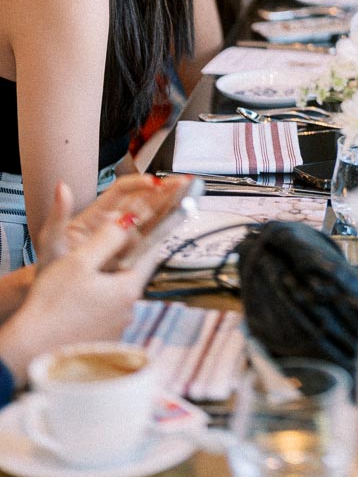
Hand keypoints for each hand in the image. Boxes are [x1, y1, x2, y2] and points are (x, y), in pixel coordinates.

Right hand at [0, 213, 161, 384]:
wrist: (29, 350)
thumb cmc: (52, 306)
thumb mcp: (80, 261)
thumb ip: (108, 237)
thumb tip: (129, 221)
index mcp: (129, 290)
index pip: (150, 255)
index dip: (143, 237)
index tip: (139, 226)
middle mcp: (129, 313)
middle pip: (131, 276)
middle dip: (118, 262)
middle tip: (95, 255)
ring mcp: (117, 331)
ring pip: (117, 297)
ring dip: (105, 286)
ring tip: (79, 284)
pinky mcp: (103, 343)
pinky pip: (105, 316)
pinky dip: (95, 308)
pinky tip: (75, 307)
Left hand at [37, 175, 189, 265]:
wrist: (53, 294)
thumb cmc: (50, 266)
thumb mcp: (51, 240)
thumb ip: (59, 214)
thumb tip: (62, 186)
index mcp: (98, 214)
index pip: (122, 191)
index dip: (138, 184)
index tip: (152, 182)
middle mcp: (114, 223)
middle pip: (143, 201)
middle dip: (164, 190)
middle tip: (183, 182)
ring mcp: (124, 239)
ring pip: (151, 218)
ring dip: (170, 205)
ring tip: (188, 193)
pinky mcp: (131, 255)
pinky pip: (151, 239)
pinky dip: (165, 228)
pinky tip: (179, 219)